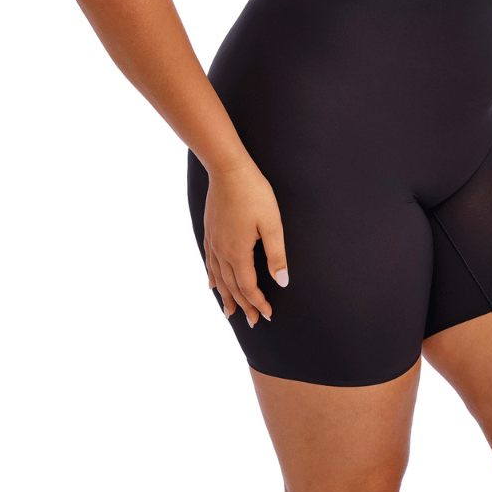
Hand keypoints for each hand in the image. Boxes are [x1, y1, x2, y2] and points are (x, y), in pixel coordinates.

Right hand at [202, 162, 288, 326]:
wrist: (228, 170)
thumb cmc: (254, 194)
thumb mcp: (272, 224)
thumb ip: (277, 254)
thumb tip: (282, 282)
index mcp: (238, 252)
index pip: (248, 287)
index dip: (258, 303)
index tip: (267, 315)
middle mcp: (222, 252)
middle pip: (232, 287)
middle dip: (244, 305)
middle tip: (252, 322)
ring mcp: (213, 242)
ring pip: (218, 278)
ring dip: (226, 296)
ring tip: (230, 313)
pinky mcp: (210, 232)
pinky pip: (209, 263)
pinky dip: (212, 278)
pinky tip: (212, 284)